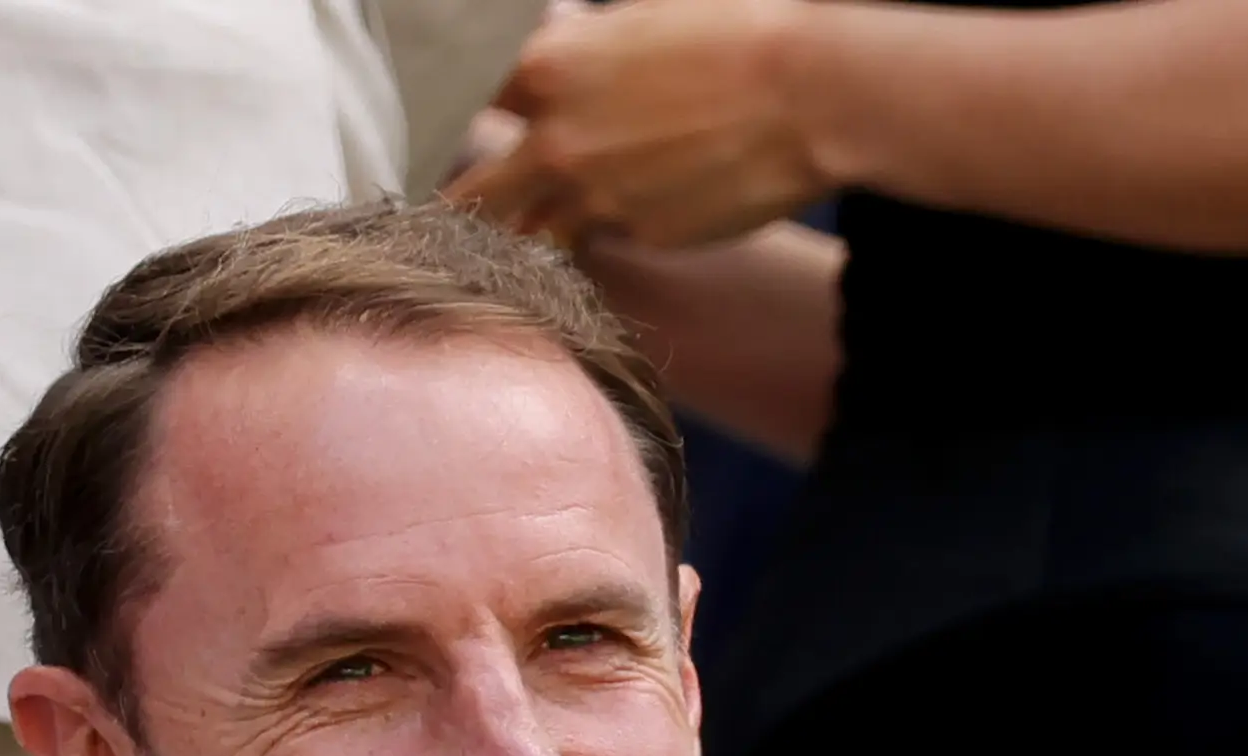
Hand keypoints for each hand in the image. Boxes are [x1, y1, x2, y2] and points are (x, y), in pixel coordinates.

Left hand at [449, 0, 829, 250]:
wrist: (807, 93)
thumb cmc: (732, 31)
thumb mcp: (639, 16)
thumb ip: (582, 39)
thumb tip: (554, 29)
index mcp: (546, 70)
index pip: (461, 106)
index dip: (448, 123)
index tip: (439, 137)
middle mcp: (556, 142)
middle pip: (473, 196)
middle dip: (460, 210)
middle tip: (447, 221)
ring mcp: (596, 199)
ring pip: (531, 236)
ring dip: (525, 238)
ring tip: (518, 240)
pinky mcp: (641, 236)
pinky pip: (607, 240)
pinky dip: (607, 233)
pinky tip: (630, 212)